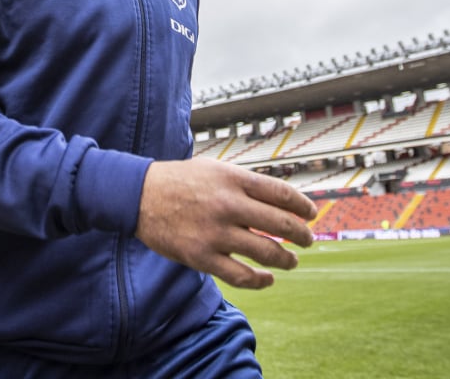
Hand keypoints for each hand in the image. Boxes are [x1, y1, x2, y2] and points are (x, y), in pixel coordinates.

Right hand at [135, 157, 317, 288]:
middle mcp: (228, 205)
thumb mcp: (215, 169)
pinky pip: (240, 276)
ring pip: (266, 252)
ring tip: (291, 261)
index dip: (302, 206)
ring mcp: (215, 233)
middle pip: (280, 224)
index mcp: (233, 179)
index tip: (311, 214)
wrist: (138, 196)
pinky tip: (268, 279)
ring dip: (285, 260)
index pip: (281, 193)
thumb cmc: (181, 181)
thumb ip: (245, 183)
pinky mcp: (202, 257)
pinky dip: (260, 281)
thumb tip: (281, 198)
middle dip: (301, 235)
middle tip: (308, 240)